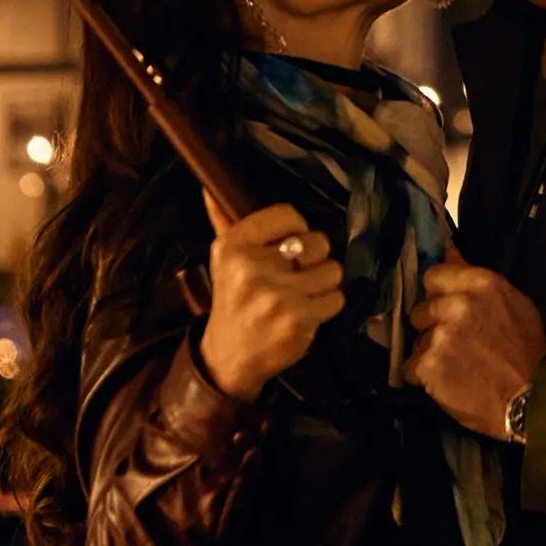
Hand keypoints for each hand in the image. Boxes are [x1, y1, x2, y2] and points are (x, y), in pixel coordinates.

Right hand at [198, 196, 345, 401]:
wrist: (229, 357)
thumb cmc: (233, 301)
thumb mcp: (223, 260)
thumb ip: (223, 221)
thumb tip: (210, 188)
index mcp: (233, 245)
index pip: (288, 214)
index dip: (297, 229)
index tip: (288, 247)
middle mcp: (253, 266)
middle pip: (317, 241)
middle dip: (314, 259)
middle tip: (296, 275)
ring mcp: (277, 294)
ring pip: (332, 271)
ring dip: (323, 284)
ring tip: (302, 295)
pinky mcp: (298, 318)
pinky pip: (335, 298)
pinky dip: (327, 306)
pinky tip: (306, 313)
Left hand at [406, 251, 545, 438]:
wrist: (532, 397)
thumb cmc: (528, 350)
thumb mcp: (514, 303)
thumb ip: (477, 279)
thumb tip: (450, 254)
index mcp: (481, 284)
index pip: (433, 276)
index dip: (438, 294)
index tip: (447, 308)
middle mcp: (457, 305)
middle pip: (421, 310)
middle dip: (433, 326)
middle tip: (456, 344)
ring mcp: (440, 336)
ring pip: (417, 340)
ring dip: (430, 353)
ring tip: (457, 366)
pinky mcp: (428, 366)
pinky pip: (411, 368)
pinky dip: (424, 377)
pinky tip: (447, 382)